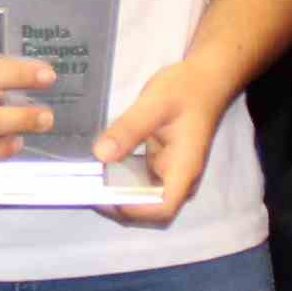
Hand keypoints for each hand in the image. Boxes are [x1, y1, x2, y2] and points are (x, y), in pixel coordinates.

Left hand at [91, 58, 232, 226]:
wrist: (204, 80)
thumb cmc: (186, 90)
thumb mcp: (155, 104)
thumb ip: (129, 129)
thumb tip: (100, 155)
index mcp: (184, 170)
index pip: (162, 208)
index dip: (133, 210)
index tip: (104, 196)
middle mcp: (178, 178)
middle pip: (150, 210)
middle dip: (118, 205)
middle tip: (87, 190)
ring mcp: (169, 173)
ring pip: (142, 198)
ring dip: (117, 195)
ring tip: (88, 183)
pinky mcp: (159, 165)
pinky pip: (138, 182)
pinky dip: (119, 180)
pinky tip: (99, 169)